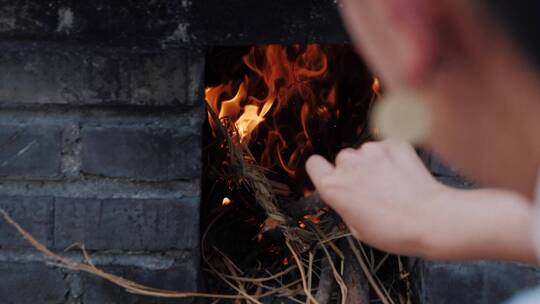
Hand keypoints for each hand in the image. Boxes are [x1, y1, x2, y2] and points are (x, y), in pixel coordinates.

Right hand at [306, 140, 535, 261]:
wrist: (431, 219)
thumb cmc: (393, 231)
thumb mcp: (357, 228)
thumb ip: (345, 203)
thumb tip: (349, 194)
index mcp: (332, 186)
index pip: (313, 164)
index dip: (322, 171)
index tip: (332, 177)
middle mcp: (348, 162)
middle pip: (342, 160)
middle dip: (353, 171)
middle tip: (371, 189)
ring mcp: (371, 150)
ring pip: (366, 153)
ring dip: (374, 164)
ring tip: (392, 185)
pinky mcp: (394, 143)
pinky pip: (387, 148)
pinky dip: (393, 158)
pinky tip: (404, 176)